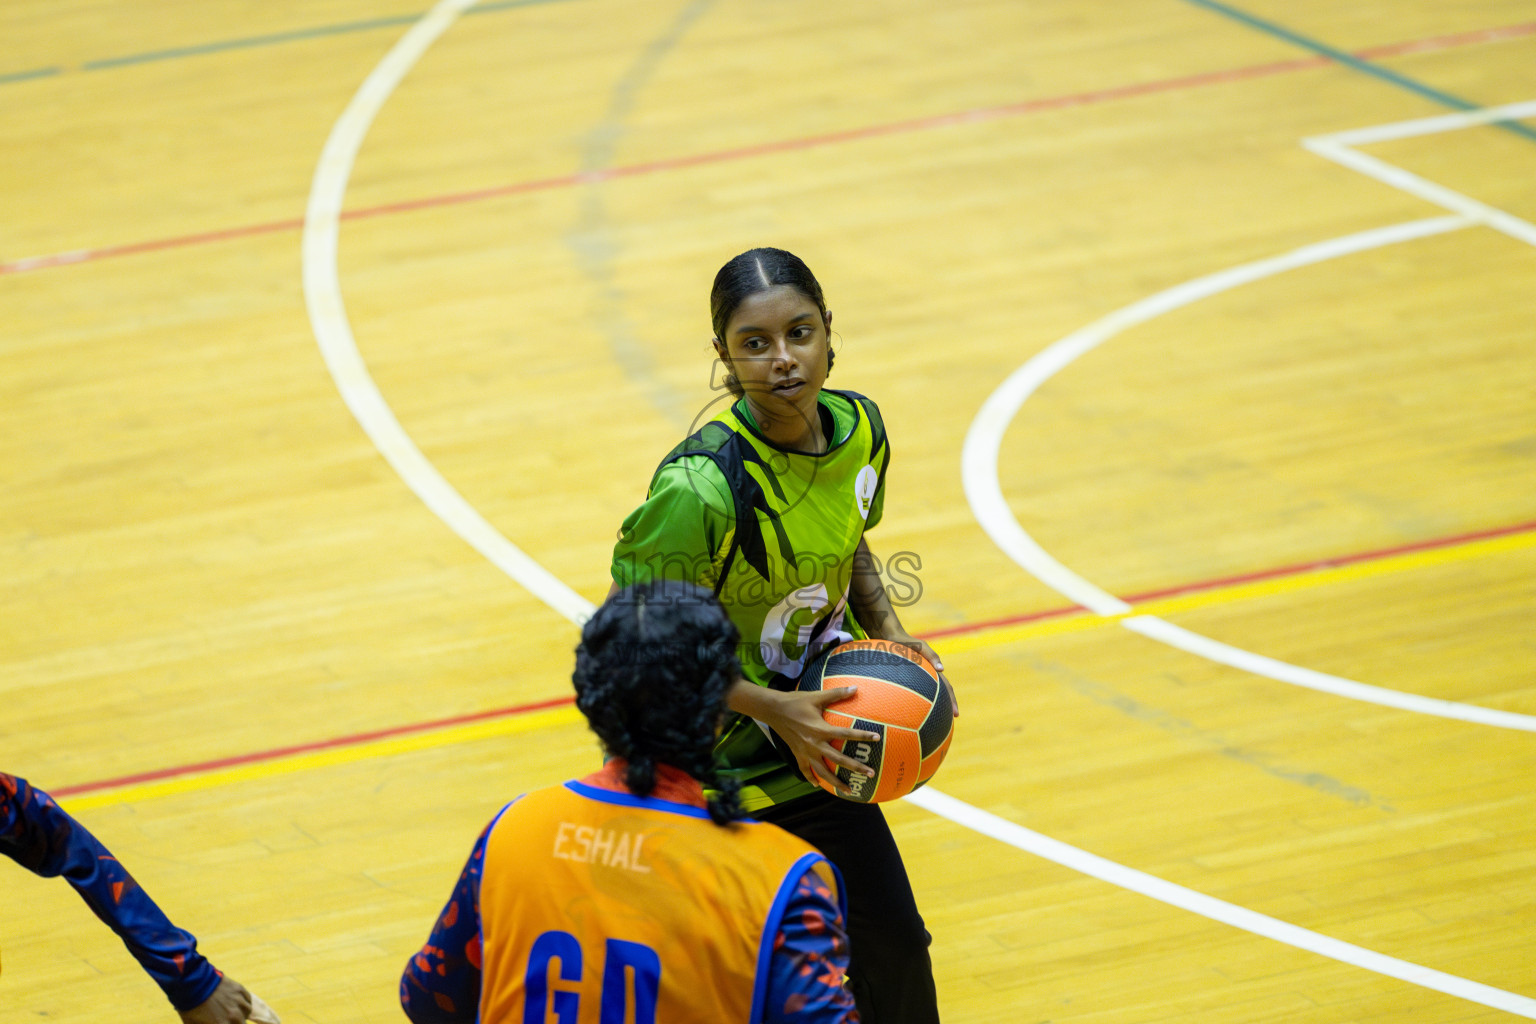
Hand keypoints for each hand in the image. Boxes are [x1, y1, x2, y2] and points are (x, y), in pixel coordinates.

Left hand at [179, 976, 279, 1023]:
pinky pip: (248, 1000)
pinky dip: (244, 1004)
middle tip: (226, 1020)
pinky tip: (237, 1004)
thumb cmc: (190, 1005)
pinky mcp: (239, 989)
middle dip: (235, 1023)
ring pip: (247, 1012)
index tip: (220, 1022)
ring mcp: (238, 1001)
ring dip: (242, 1015)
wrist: (193, 982)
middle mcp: (234, 1015)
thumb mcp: (192, 1023)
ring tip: (235, 1014)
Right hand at [762, 687, 880, 796]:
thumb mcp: (816, 696)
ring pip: (823, 771)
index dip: (862, 735)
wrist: (773, 710)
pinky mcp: (797, 754)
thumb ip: (836, 694)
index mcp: (821, 729)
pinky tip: (817, 785)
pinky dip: (811, 778)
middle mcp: (814, 744)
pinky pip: (805, 770)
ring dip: (836, 782)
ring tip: (849, 791)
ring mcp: (805, 751)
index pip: (846, 734)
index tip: (877, 738)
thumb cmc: (796, 701)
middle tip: (870, 774)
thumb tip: (855, 688)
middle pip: (838, 759)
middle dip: (855, 767)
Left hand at [890, 635, 957, 717]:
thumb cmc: (904, 640)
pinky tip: (907, 711)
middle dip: (945, 707)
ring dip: (932, 706)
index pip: (946, 688)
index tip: (955, 714)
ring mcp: (917, 677)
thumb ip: (931, 654)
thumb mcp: (918, 645)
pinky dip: (912, 702)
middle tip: (949, 721)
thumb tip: (942, 669)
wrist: (888, 636)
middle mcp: (927, 675)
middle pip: (940, 694)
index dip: (952, 700)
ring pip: (928, 695)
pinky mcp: (905, 678)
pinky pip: (912, 692)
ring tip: (932, 720)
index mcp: (933, 670)